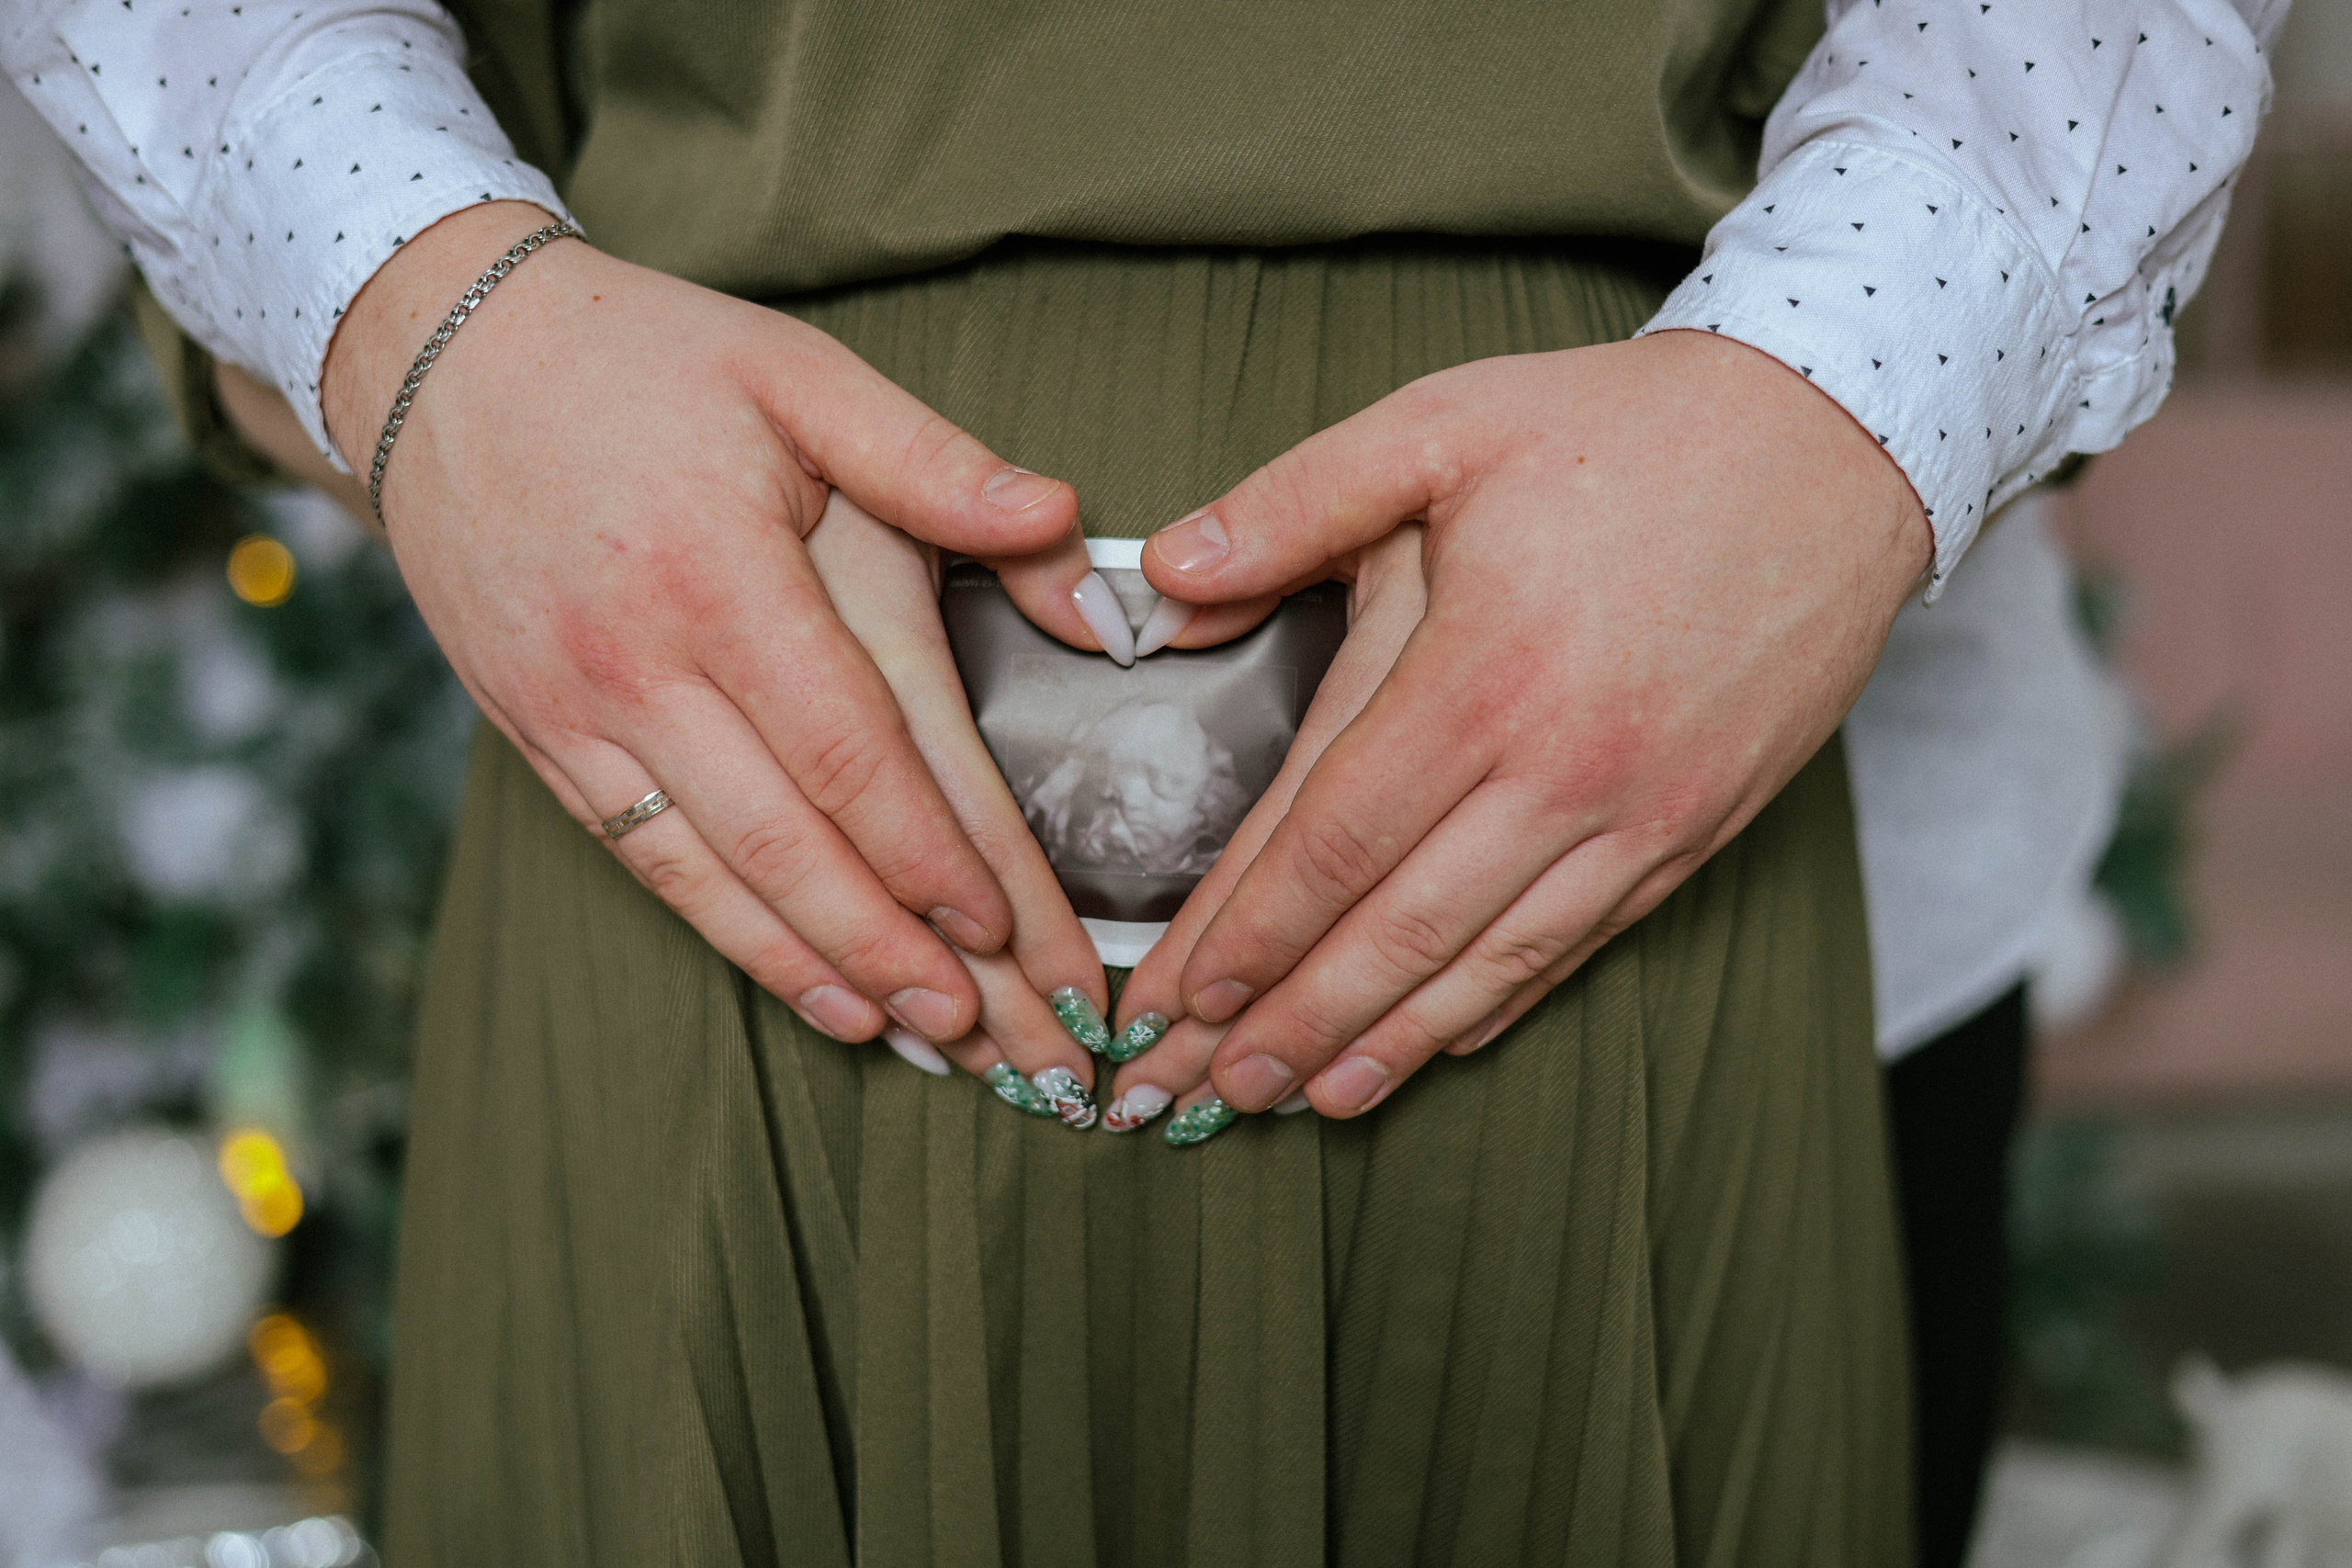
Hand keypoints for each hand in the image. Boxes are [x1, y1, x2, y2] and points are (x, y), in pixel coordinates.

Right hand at [321, 202, 1114, 1047]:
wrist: (438, 355)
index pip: (852, 748)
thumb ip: (933, 461)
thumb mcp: (798, 374)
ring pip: (720, 876)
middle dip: (907, 949)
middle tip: (1003, 1034)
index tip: (1012, 926)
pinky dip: (735, 938)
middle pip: (796, 841)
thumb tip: (1062, 523)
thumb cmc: (644, 359)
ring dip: (830, 968)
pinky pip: (648, 863)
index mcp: (724, 572)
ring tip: (927, 1036)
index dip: (934, 849)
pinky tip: (813, 989)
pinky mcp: (540, 739)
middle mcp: (644, 662)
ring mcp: (580, 713)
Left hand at [1134, 330, 1928, 1117]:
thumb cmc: (1629, 430)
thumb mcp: (1444, 424)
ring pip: (1487, 961)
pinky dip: (1495, 1004)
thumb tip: (1161, 577)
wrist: (1836, 443)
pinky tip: (1432, 1043)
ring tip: (1300, 1100)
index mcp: (1483, 671)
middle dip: (1289, 1020)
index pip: (1332, 838)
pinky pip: (1577, 944)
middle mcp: (1563, 766)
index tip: (1171, 994)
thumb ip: (1294, 501)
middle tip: (1199, 1090)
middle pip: (1395, 929)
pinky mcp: (1694, 829)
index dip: (1245, 929)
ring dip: (1382, 1041)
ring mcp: (1639, 812)